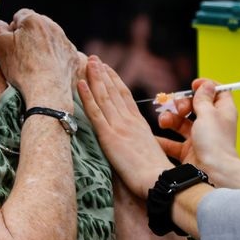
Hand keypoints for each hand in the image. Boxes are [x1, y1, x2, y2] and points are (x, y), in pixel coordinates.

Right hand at [0, 10, 78, 109]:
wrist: (48, 92)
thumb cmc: (21, 68)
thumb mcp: (0, 45)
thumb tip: (1, 24)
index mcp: (34, 20)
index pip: (20, 16)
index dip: (13, 29)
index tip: (11, 44)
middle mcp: (53, 27)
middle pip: (37, 26)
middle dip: (29, 35)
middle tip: (21, 54)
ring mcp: (66, 41)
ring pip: (50, 38)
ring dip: (42, 46)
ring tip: (34, 64)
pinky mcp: (74, 56)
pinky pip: (61, 52)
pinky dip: (55, 58)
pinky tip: (47, 70)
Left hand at [78, 56, 173, 197]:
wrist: (160, 180)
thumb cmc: (157, 175)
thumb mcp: (151, 153)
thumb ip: (140, 143)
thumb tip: (133, 145)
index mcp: (140, 124)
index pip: (125, 96)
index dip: (115, 81)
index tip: (108, 69)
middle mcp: (129, 120)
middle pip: (114, 91)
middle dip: (103, 73)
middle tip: (94, 59)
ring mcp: (119, 126)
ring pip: (104, 97)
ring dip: (95, 78)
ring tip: (88, 62)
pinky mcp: (110, 136)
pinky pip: (95, 112)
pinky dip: (87, 96)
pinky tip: (80, 83)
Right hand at [158, 79, 239, 182]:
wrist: (213, 174)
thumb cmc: (215, 142)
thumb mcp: (208, 114)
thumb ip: (203, 98)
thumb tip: (206, 84)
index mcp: (222, 112)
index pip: (217, 93)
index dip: (205, 87)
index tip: (193, 86)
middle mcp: (212, 125)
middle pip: (195, 106)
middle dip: (182, 103)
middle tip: (180, 109)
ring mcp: (199, 139)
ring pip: (181, 123)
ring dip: (170, 118)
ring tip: (164, 121)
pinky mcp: (188, 152)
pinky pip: (172, 143)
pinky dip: (163, 139)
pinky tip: (154, 136)